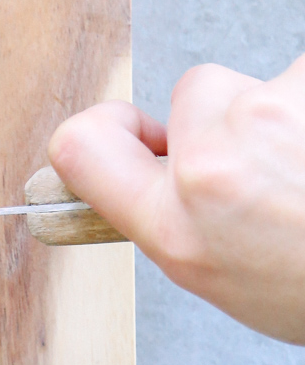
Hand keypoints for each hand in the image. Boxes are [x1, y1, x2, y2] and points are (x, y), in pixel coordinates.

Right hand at [50, 57, 304, 343]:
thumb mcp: (230, 281)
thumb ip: (178, 222)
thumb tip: (149, 171)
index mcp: (178, 232)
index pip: (81, 147)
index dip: (110, 127)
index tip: (144, 134)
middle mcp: (213, 172)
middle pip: (195, 93)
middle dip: (234, 116)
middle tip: (286, 169)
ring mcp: (271, 120)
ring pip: (267, 84)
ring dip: (296, 113)